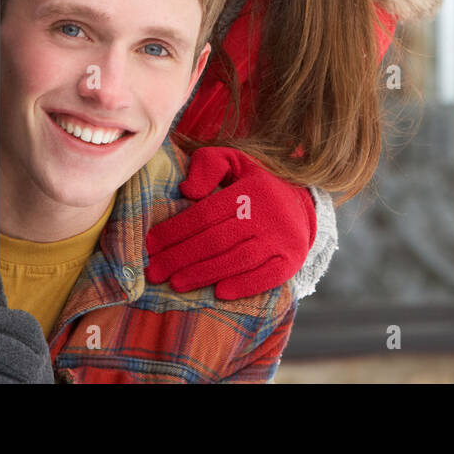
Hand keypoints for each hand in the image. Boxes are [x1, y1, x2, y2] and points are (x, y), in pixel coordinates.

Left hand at [145, 147, 315, 300]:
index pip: (206, 214)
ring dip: (204, 274)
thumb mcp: (234, 160)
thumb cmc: (255, 181)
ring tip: (175, 284)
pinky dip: (244, 286)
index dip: (175, 230)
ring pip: (238, 260)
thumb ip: (208, 165)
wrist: (302, 199)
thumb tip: (187, 191)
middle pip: (217, 240)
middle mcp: (268, 215)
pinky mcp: (292, 260)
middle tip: (154, 272)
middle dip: (181, 258)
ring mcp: (282, 239)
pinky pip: (267, 277)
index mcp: (250, 190)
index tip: (151, 244)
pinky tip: (219, 293)